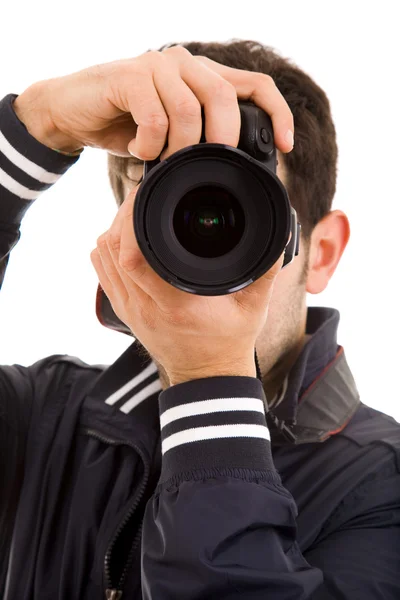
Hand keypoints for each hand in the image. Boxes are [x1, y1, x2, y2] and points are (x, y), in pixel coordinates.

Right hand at [13, 46, 293, 155]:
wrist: (73, 112)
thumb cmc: (126, 127)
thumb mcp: (171, 140)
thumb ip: (198, 145)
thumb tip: (230, 175)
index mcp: (204, 76)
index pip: (256, 83)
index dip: (278, 114)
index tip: (286, 148)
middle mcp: (185, 63)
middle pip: (223, 96)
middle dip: (222, 140)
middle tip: (207, 168)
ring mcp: (157, 65)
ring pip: (188, 110)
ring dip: (178, 149)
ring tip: (160, 163)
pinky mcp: (129, 75)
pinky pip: (154, 116)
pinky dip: (150, 144)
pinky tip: (139, 151)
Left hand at [90, 185, 284, 385]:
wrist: (206, 377)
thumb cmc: (229, 342)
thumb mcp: (255, 307)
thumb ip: (267, 269)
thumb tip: (280, 233)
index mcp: (175, 304)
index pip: (134, 256)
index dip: (132, 219)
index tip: (146, 195)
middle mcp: (145, 306)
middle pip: (112, 249)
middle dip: (123, 215)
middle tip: (143, 198)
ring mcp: (129, 310)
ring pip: (102, 257)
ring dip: (114, 230)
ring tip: (136, 215)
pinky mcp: (123, 311)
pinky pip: (102, 271)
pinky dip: (108, 249)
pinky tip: (127, 240)